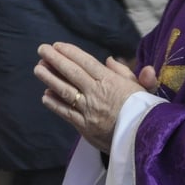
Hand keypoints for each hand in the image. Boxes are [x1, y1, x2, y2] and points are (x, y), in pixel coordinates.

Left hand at [35, 43, 157, 154]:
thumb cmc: (144, 111)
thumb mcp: (140, 86)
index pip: (85, 62)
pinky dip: (54, 104)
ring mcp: (88, 110)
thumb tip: (110, 60)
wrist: (145, 138)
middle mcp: (96, 93)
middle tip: (42, 50)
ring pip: (64, 91)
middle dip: (55, 59)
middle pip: (71, 73)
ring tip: (38, 68)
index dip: (70, 52)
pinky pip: (65, 113)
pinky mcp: (84, 127)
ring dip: (49, 78)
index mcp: (110, 81)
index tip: (57, 46)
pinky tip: (45, 96)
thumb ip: (124, 72)